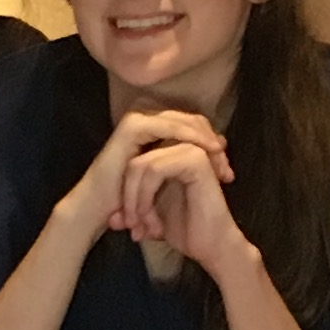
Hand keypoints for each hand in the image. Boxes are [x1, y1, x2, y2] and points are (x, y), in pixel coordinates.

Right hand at [72, 109, 232, 238]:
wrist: (101, 209)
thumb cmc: (133, 199)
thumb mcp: (168, 180)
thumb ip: (189, 161)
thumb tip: (221, 145)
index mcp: (156, 130)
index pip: (194, 127)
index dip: (213, 145)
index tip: (228, 171)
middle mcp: (148, 120)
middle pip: (193, 121)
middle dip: (213, 141)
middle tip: (228, 166)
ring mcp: (139, 120)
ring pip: (184, 120)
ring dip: (205, 138)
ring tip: (220, 158)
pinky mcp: (133, 126)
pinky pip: (169, 126)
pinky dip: (189, 136)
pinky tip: (204, 149)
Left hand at [113, 133, 250, 273]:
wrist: (211, 248)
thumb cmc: (186, 231)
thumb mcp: (150, 215)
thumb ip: (131, 211)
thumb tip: (110, 220)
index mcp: (172, 154)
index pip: (134, 162)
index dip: (126, 193)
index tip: (129, 225)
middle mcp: (182, 145)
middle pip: (134, 162)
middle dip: (129, 199)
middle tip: (134, 229)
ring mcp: (190, 148)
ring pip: (140, 166)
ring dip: (135, 201)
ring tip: (144, 229)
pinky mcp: (196, 158)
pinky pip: (154, 169)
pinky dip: (145, 197)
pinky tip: (153, 222)